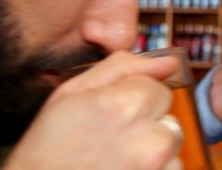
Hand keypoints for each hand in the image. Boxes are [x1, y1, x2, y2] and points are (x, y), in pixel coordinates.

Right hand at [3, 51, 181, 169]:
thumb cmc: (49, 146)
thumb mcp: (72, 93)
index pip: (157, 87)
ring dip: (152, 146)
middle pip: (168, 115)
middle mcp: (151, 138)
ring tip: (117, 157)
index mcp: (128, 105)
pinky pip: (172, 167)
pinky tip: (125, 169)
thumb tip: (170, 62)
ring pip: (171, 142)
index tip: (110, 113)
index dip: (132, 97)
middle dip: (146, 121)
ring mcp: (158, 166)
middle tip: (110, 137)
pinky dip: (155, 168)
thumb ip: (125, 68)